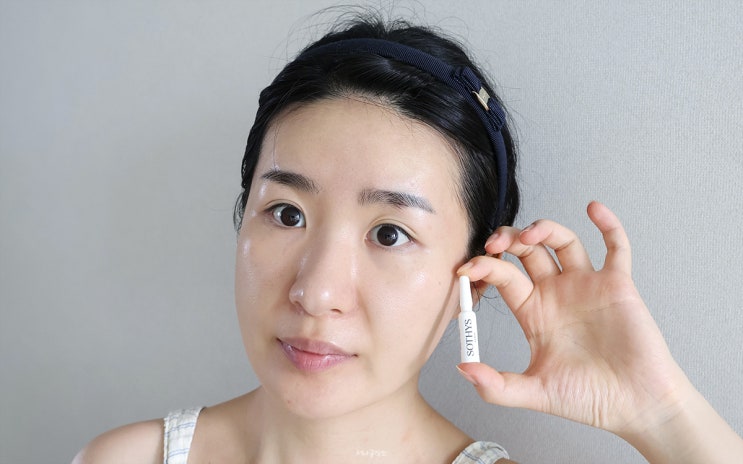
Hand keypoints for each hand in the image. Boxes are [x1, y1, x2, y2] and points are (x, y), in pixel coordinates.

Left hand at [456, 201, 689, 435]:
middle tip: (495, 243)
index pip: (503, 277)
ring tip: (529, 235)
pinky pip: (615, 246)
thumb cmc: (588, 399)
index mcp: (533, 311)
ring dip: (544, 229)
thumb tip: (461, 369)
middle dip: (508, 240)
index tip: (468, 268)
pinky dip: (607, 224)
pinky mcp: (617, 284)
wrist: (635, 406)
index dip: (484, 267)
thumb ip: (496, 385)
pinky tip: (593, 209)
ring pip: (562, 242)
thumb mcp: (534, 393)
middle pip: (527, 251)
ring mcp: (587, 285)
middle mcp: (556, 293)